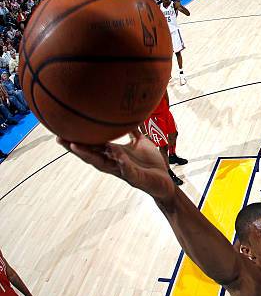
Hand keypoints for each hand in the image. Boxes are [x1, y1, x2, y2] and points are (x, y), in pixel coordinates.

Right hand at [58, 130, 175, 201]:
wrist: (165, 181)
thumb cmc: (150, 163)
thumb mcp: (141, 143)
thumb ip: (132, 131)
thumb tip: (127, 115)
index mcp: (115, 154)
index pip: (93, 146)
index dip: (79, 139)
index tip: (63, 129)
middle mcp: (115, 163)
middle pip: (91, 156)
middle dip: (75, 148)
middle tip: (59, 138)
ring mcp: (124, 171)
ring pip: (103, 164)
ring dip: (89, 156)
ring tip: (75, 146)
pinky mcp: (136, 178)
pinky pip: (128, 170)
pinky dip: (123, 163)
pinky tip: (117, 155)